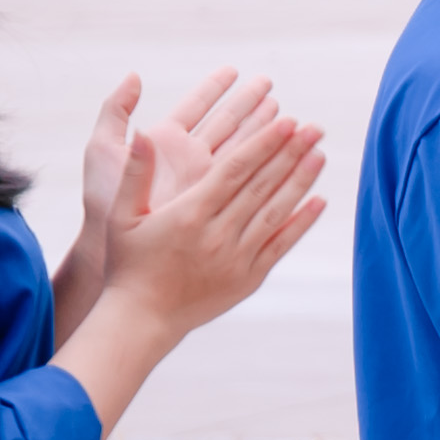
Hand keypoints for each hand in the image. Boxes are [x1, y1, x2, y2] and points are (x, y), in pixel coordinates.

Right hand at [88, 82, 326, 336]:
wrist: (142, 318)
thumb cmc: (128, 262)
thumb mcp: (120, 215)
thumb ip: (135, 172)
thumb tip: (142, 133)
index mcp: (189, 214)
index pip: (234, 169)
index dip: (263, 143)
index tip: (286, 121)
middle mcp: (217, 234)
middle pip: (262, 186)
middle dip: (290, 153)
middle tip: (316, 127)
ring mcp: (236, 258)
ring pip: (275, 212)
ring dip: (301, 182)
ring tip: (320, 154)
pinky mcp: (249, 278)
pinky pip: (280, 245)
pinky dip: (301, 223)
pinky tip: (319, 201)